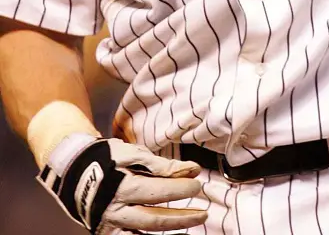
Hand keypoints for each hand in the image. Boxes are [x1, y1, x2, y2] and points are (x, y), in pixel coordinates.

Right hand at [38, 134, 208, 233]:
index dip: (180, 188)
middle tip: (203, 213)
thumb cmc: (106, 158)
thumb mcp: (131, 153)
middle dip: (182, 218)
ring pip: (144, 234)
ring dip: (170, 233)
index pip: (158, 190)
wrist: (74, 171)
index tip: (198, 183)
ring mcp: (111, 225)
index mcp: (122, 186)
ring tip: (191, 228)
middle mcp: (116, 210)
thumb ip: (161, 164)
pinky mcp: (108, 234)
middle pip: (154, 219)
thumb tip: (190, 169)